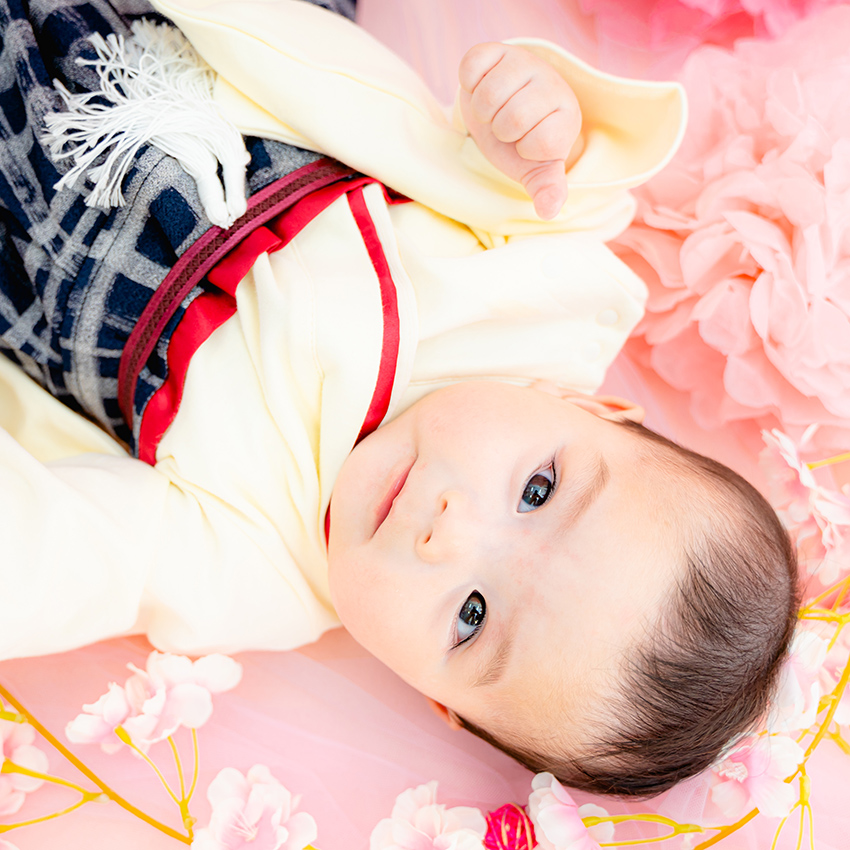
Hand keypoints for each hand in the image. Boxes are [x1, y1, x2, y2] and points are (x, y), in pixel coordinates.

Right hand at [458, 43, 580, 219]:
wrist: (502, 109)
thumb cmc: (520, 142)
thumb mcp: (535, 168)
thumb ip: (546, 188)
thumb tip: (549, 211)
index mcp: (566, 114)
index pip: (541, 141)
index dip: (525, 148)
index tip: (526, 143)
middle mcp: (550, 83)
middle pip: (513, 119)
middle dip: (501, 131)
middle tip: (506, 126)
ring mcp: (523, 62)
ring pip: (490, 95)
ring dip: (483, 112)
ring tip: (493, 110)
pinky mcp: (495, 50)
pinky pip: (470, 68)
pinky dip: (469, 84)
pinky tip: (481, 86)